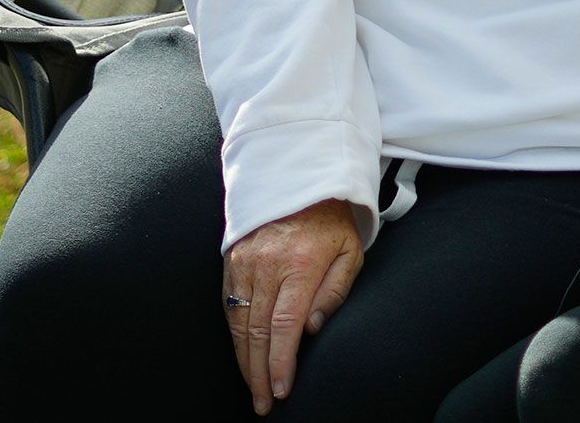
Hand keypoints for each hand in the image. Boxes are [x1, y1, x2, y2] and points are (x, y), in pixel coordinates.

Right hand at [222, 199, 365, 415]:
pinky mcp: (231, 261)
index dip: (280, 363)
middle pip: (257, 332)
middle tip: (263, 403)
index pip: (284, 326)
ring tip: (252, 388)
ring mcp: (245, 263)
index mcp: (300, 263)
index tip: (281, 390)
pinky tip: (242, 354)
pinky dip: (234, 335)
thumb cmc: (333, 222)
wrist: (303, 180)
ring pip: (238, 324)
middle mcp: (267, 265)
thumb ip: (334, 293)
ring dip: (243, 360)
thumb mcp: (351, 252)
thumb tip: (311, 330)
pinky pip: (228, 306)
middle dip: (258, 373)